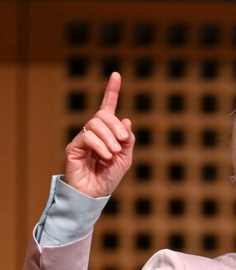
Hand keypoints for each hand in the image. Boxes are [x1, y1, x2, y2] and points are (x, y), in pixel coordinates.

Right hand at [64, 72, 134, 197]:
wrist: (94, 195)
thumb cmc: (108, 178)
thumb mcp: (125, 159)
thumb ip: (127, 141)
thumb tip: (126, 120)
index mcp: (107, 133)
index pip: (108, 108)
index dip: (112, 91)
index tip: (116, 74)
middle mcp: (94, 132)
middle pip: (103, 115)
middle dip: (115, 126)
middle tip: (121, 141)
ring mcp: (83, 138)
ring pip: (95, 124)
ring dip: (109, 138)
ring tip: (113, 154)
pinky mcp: (73, 147)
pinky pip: (88, 136)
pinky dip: (100, 145)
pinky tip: (106, 156)